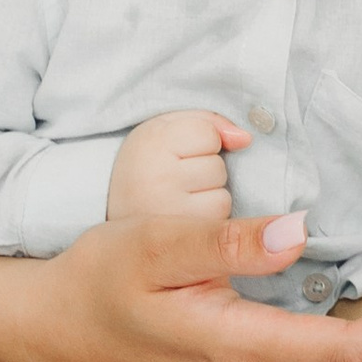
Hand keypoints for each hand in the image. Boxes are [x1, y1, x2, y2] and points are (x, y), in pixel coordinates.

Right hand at [106, 110, 248, 223]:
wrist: (116, 224)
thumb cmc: (149, 168)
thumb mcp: (167, 130)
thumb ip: (208, 122)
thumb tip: (245, 139)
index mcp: (149, 142)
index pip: (207, 133)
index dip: (200, 141)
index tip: (175, 152)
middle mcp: (156, 177)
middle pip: (217, 165)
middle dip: (205, 169)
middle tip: (173, 179)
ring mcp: (169, 210)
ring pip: (222, 193)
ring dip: (209, 194)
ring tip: (178, 199)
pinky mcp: (183, 238)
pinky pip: (220, 218)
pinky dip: (209, 216)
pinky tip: (184, 218)